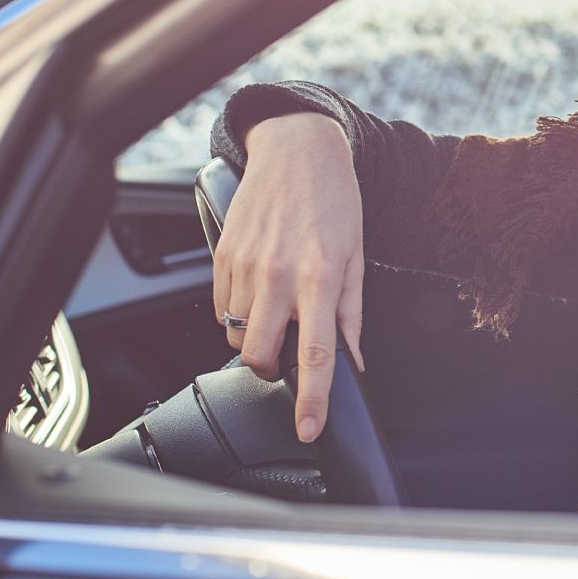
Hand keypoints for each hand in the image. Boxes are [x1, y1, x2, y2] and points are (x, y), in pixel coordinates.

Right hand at [212, 112, 365, 441]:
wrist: (298, 149)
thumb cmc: (334, 201)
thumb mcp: (357, 256)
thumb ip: (352, 314)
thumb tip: (353, 361)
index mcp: (321, 277)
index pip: (315, 355)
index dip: (311, 400)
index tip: (308, 429)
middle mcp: (280, 274)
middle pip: (258, 355)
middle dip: (269, 368)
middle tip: (284, 353)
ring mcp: (246, 264)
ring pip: (234, 333)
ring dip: (252, 336)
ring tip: (274, 309)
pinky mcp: (222, 254)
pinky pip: (220, 305)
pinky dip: (236, 309)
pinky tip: (257, 287)